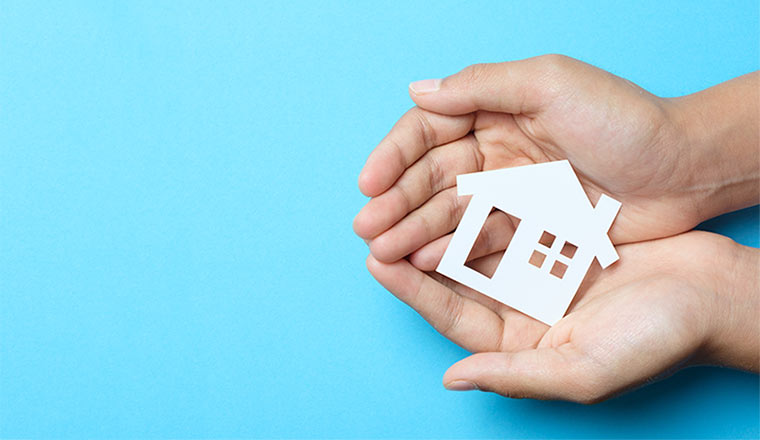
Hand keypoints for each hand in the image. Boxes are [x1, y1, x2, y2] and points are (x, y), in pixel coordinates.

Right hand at [354, 55, 758, 263]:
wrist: (683, 170)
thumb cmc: (622, 119)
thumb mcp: (550, 83)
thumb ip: (481, 86)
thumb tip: (417, 91)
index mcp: (495, 110)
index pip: (429, 131)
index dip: (394, 155)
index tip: (369, 182)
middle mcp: (495, 149)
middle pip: (431, 176)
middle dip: (395, 201)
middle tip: (366, 227)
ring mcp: (510, 189)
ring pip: (449, 211)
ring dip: (413, 229)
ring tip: (382, 251)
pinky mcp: (527, 224)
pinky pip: (480, 238)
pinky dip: (451, 249)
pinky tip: (425, 260)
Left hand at [366, 231, 758, 401]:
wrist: (715, 293)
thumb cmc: (657, 338)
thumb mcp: (583, 368)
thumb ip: (516, 374)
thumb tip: (454, 380)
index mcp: (522, 345)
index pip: (454, 318)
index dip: (414, 292)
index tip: (378, 262)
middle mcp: (523, 310)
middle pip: (456, 280)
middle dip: (415, 254)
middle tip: (374, 225)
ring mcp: (539, 274)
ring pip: (477, 248)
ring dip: (441, 225)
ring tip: (404, 200)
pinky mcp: (557, 241)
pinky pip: (509, 221)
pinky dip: (483, 206)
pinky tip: (457, 183)